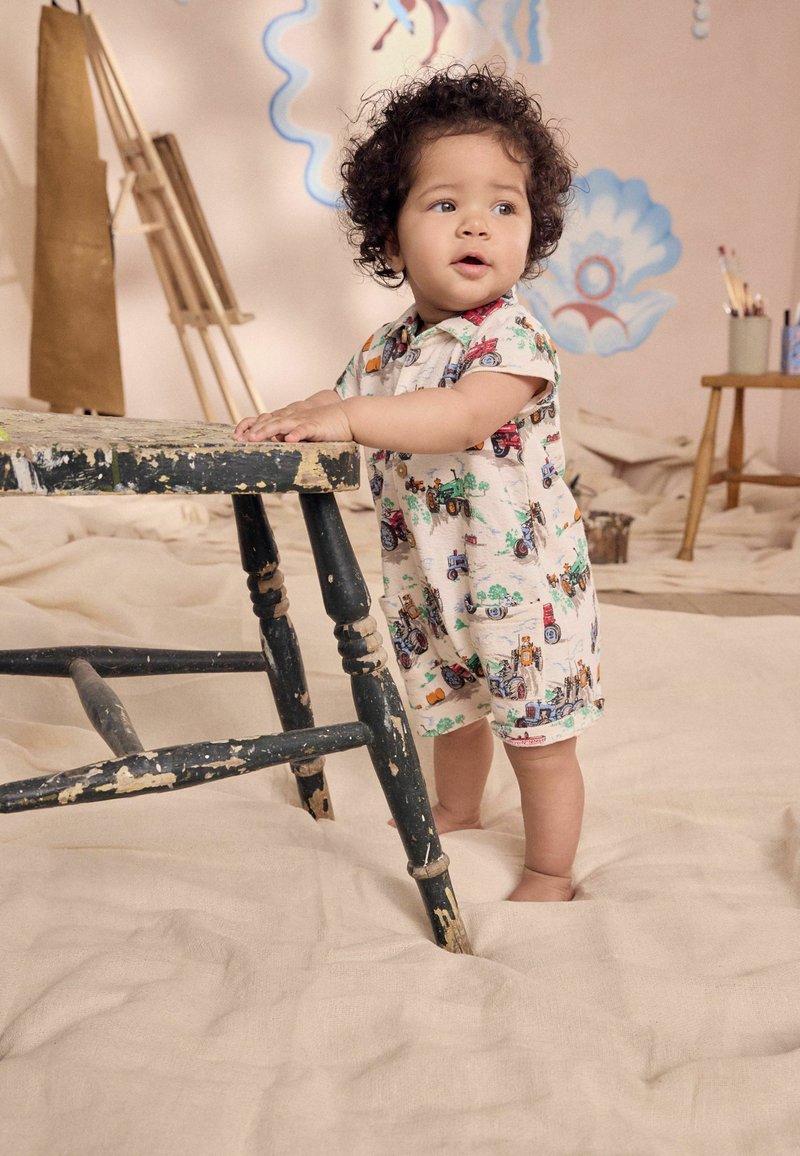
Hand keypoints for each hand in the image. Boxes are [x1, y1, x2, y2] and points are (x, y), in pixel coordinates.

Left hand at [233, 399, 353, 443]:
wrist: (346, 417)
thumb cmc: (325, 426)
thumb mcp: (303, 431)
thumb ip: (290, 434)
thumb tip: (278, 441)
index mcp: (288, 419)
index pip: (264, 420)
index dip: (249, 426)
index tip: (236, 436)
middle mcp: (292, 418)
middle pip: (268, 422)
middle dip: (252, 430)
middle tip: (239, 439)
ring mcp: (303, 421)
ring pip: (281, 424)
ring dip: (266, 431)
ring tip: (254, 439)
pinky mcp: (315, 427)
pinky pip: (303, 430)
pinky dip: (295, 434)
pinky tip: (288, 440)